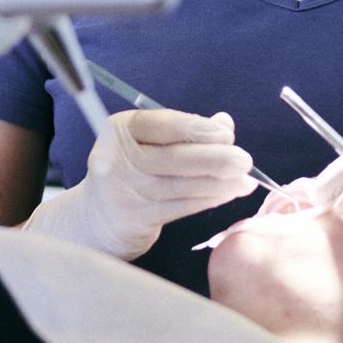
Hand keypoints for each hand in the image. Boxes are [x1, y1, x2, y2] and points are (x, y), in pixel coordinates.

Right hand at [22, 107, 260, 257]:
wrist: (97, 217)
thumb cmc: (131, 170)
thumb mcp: (148, 142)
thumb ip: (184, 130)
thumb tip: (224, 123)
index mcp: (120, 130)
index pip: (162, 124)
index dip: (197, 128)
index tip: (226, 134)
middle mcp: (118, 158)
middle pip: (174, 157)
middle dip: (215, 158)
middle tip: (244, 160)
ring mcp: (125, 191)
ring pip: (182, 186)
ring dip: (220, 183)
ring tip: (245, 180)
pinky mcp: (136, 219)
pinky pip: (181, 207)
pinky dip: (209, 200)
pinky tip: (228, 194)